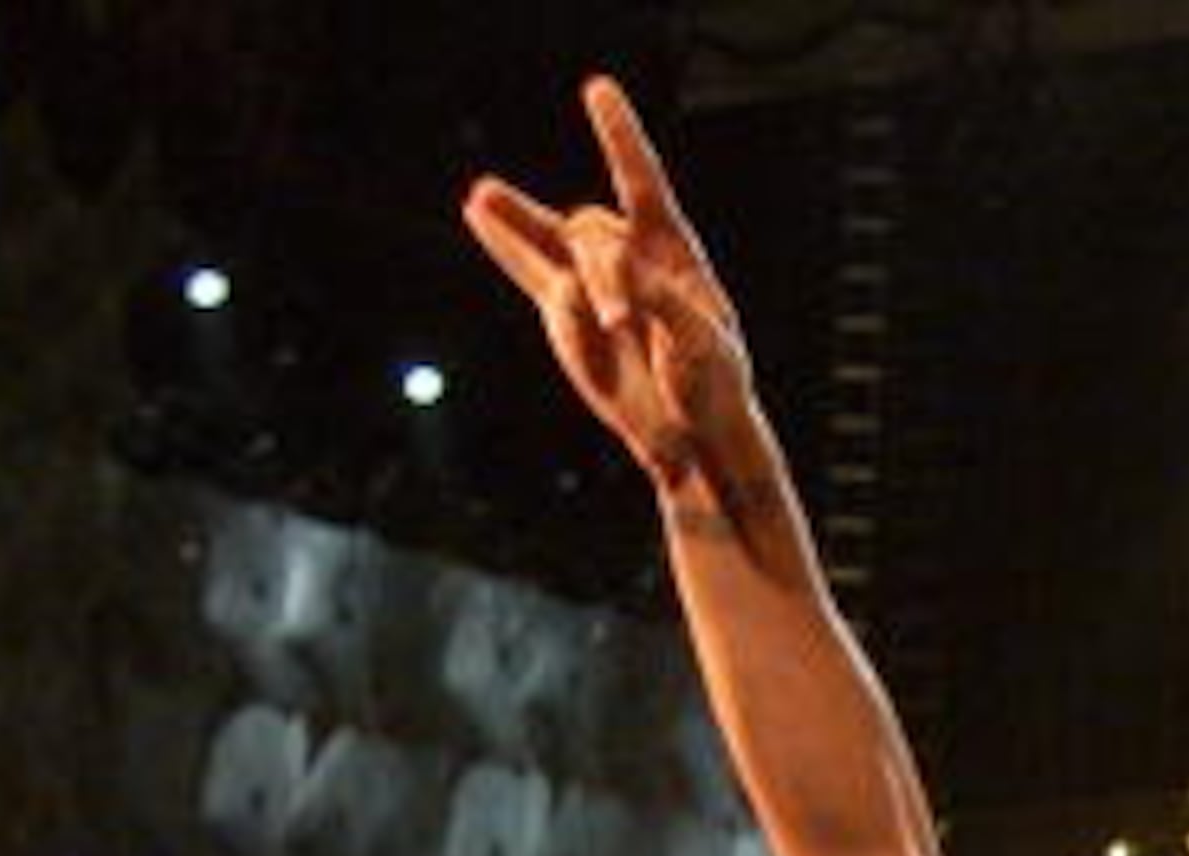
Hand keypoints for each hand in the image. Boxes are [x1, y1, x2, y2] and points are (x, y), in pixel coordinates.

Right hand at [461, 79, 755, 498]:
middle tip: (617, 320)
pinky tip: (475, 210)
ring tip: (480, 196)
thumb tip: (613, 262)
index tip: (596, 89)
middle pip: (593, 233)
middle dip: (600, 272)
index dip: (620, 135)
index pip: (641, 182)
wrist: (690, 433)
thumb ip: (659, 299)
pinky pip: (530, 271)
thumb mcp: (700, 343)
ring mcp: (593, 283)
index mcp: (673, 252)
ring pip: (553, 242)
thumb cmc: (713, 384)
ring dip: (519, 222)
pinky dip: (505, 245)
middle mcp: (629, 257)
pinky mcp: (566, 313)